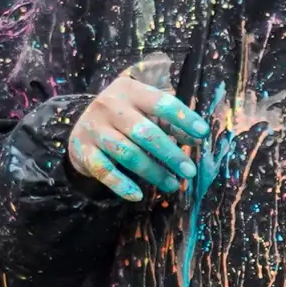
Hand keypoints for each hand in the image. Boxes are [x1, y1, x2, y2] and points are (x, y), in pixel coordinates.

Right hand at [68, 67, 207, 201]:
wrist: (82, 127)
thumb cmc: (125, 117)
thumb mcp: (146, 111)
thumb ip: (171, 123)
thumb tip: (196, 140)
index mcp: (129, 90)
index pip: (161, 102)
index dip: (183, 118)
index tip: (203, 134)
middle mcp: (109, 106)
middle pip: (145, 133)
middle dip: (170, 154)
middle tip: (190, 171)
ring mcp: (94, 128)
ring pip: (128, 153)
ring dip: (153, 172)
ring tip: (173, 185)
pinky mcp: (84, 150)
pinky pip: (104, 171)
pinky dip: (121, 185)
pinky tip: (137, 196)